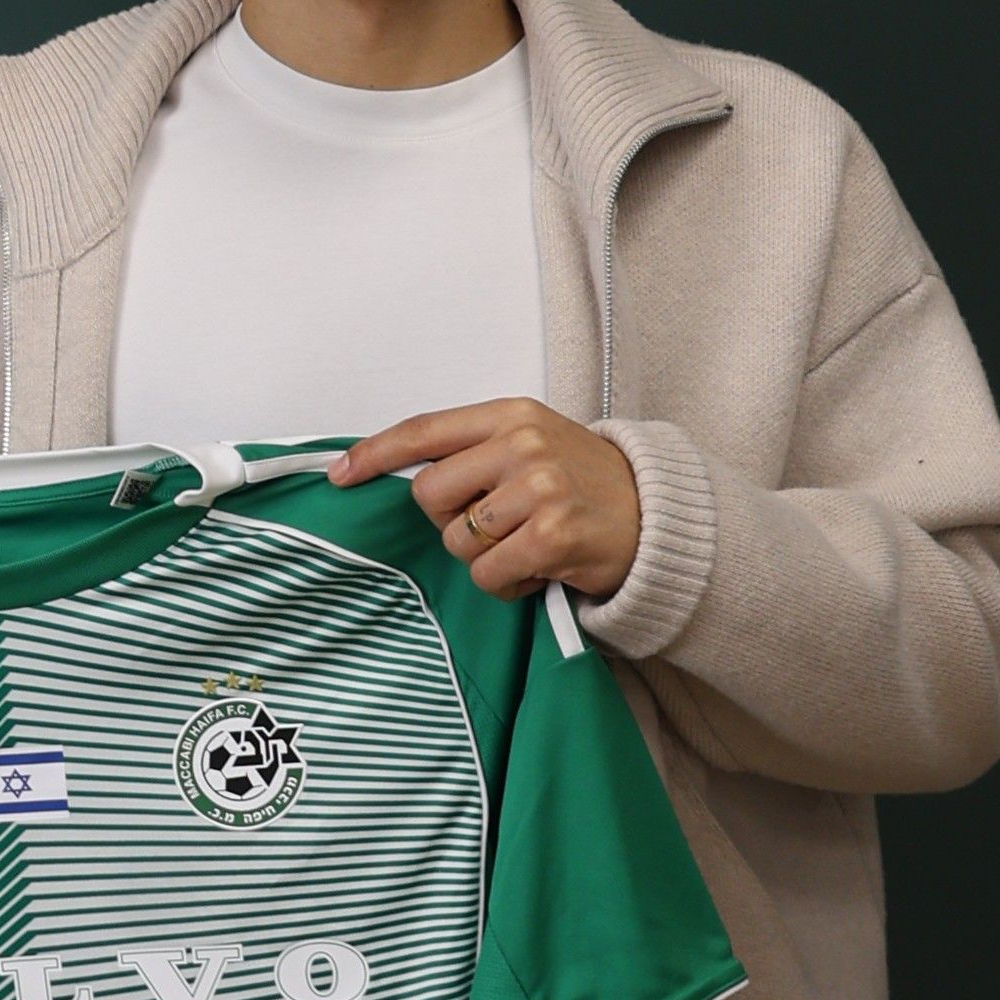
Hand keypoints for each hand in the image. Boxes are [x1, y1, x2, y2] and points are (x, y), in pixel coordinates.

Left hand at [331, 401, 641, 600]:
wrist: (659, 517)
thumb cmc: (586, 484)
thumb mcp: (533, 444)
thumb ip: (475, 451)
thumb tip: (404, 472)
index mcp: (511, 415)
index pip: (425, 430)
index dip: (375, 454)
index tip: (340, 473)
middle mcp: (522, 444)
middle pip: (430, 495)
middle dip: (450, 520)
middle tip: (493, 524)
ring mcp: (538, 489)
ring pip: (457, 541)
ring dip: (482, 557)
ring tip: (524, 545)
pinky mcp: (551, 536)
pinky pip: (488, 575)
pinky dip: (505, 583)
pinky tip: (536, 569)